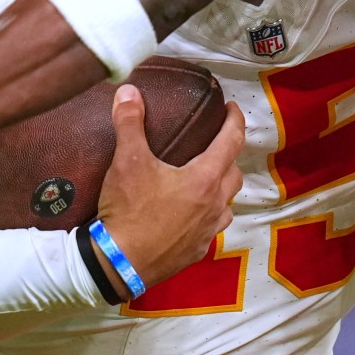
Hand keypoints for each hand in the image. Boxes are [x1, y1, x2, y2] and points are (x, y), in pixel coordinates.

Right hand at [92, 86, 242, 290]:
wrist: (119, 263)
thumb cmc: (129, 210)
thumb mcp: (127, 162)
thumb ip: (129, 123)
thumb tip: (128, 91)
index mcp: (204, 178)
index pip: (232, 141)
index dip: (235, 120)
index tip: (233, 109)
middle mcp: (214, 205)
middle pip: (234, 174)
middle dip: (229, 156)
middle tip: (214, 145)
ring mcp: (207, 231)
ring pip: (227, 204)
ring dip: (221, 189)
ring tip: (204, 180)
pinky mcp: (196, 251)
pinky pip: (211, 228)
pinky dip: (206, 215)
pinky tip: (189, 214)